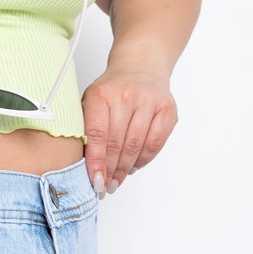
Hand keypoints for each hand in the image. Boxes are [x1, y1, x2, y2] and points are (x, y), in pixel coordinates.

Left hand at [82, 67, 177, 195]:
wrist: (141, 67)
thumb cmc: (112, 91)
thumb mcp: (91, 102)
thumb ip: (86, 128)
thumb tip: (85, 165)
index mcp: (101, 94)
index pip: (97, 134)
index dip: (95, 161)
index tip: (93, 180)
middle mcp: (126, 95)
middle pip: (117, 143)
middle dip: (109, 170)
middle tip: (104, 185)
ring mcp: (149, 101)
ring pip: (136, 146)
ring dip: (125, 169)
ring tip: (116, 181)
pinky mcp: (167, 109)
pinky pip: (155, 143)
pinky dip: (143, 160)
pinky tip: (133, 166)